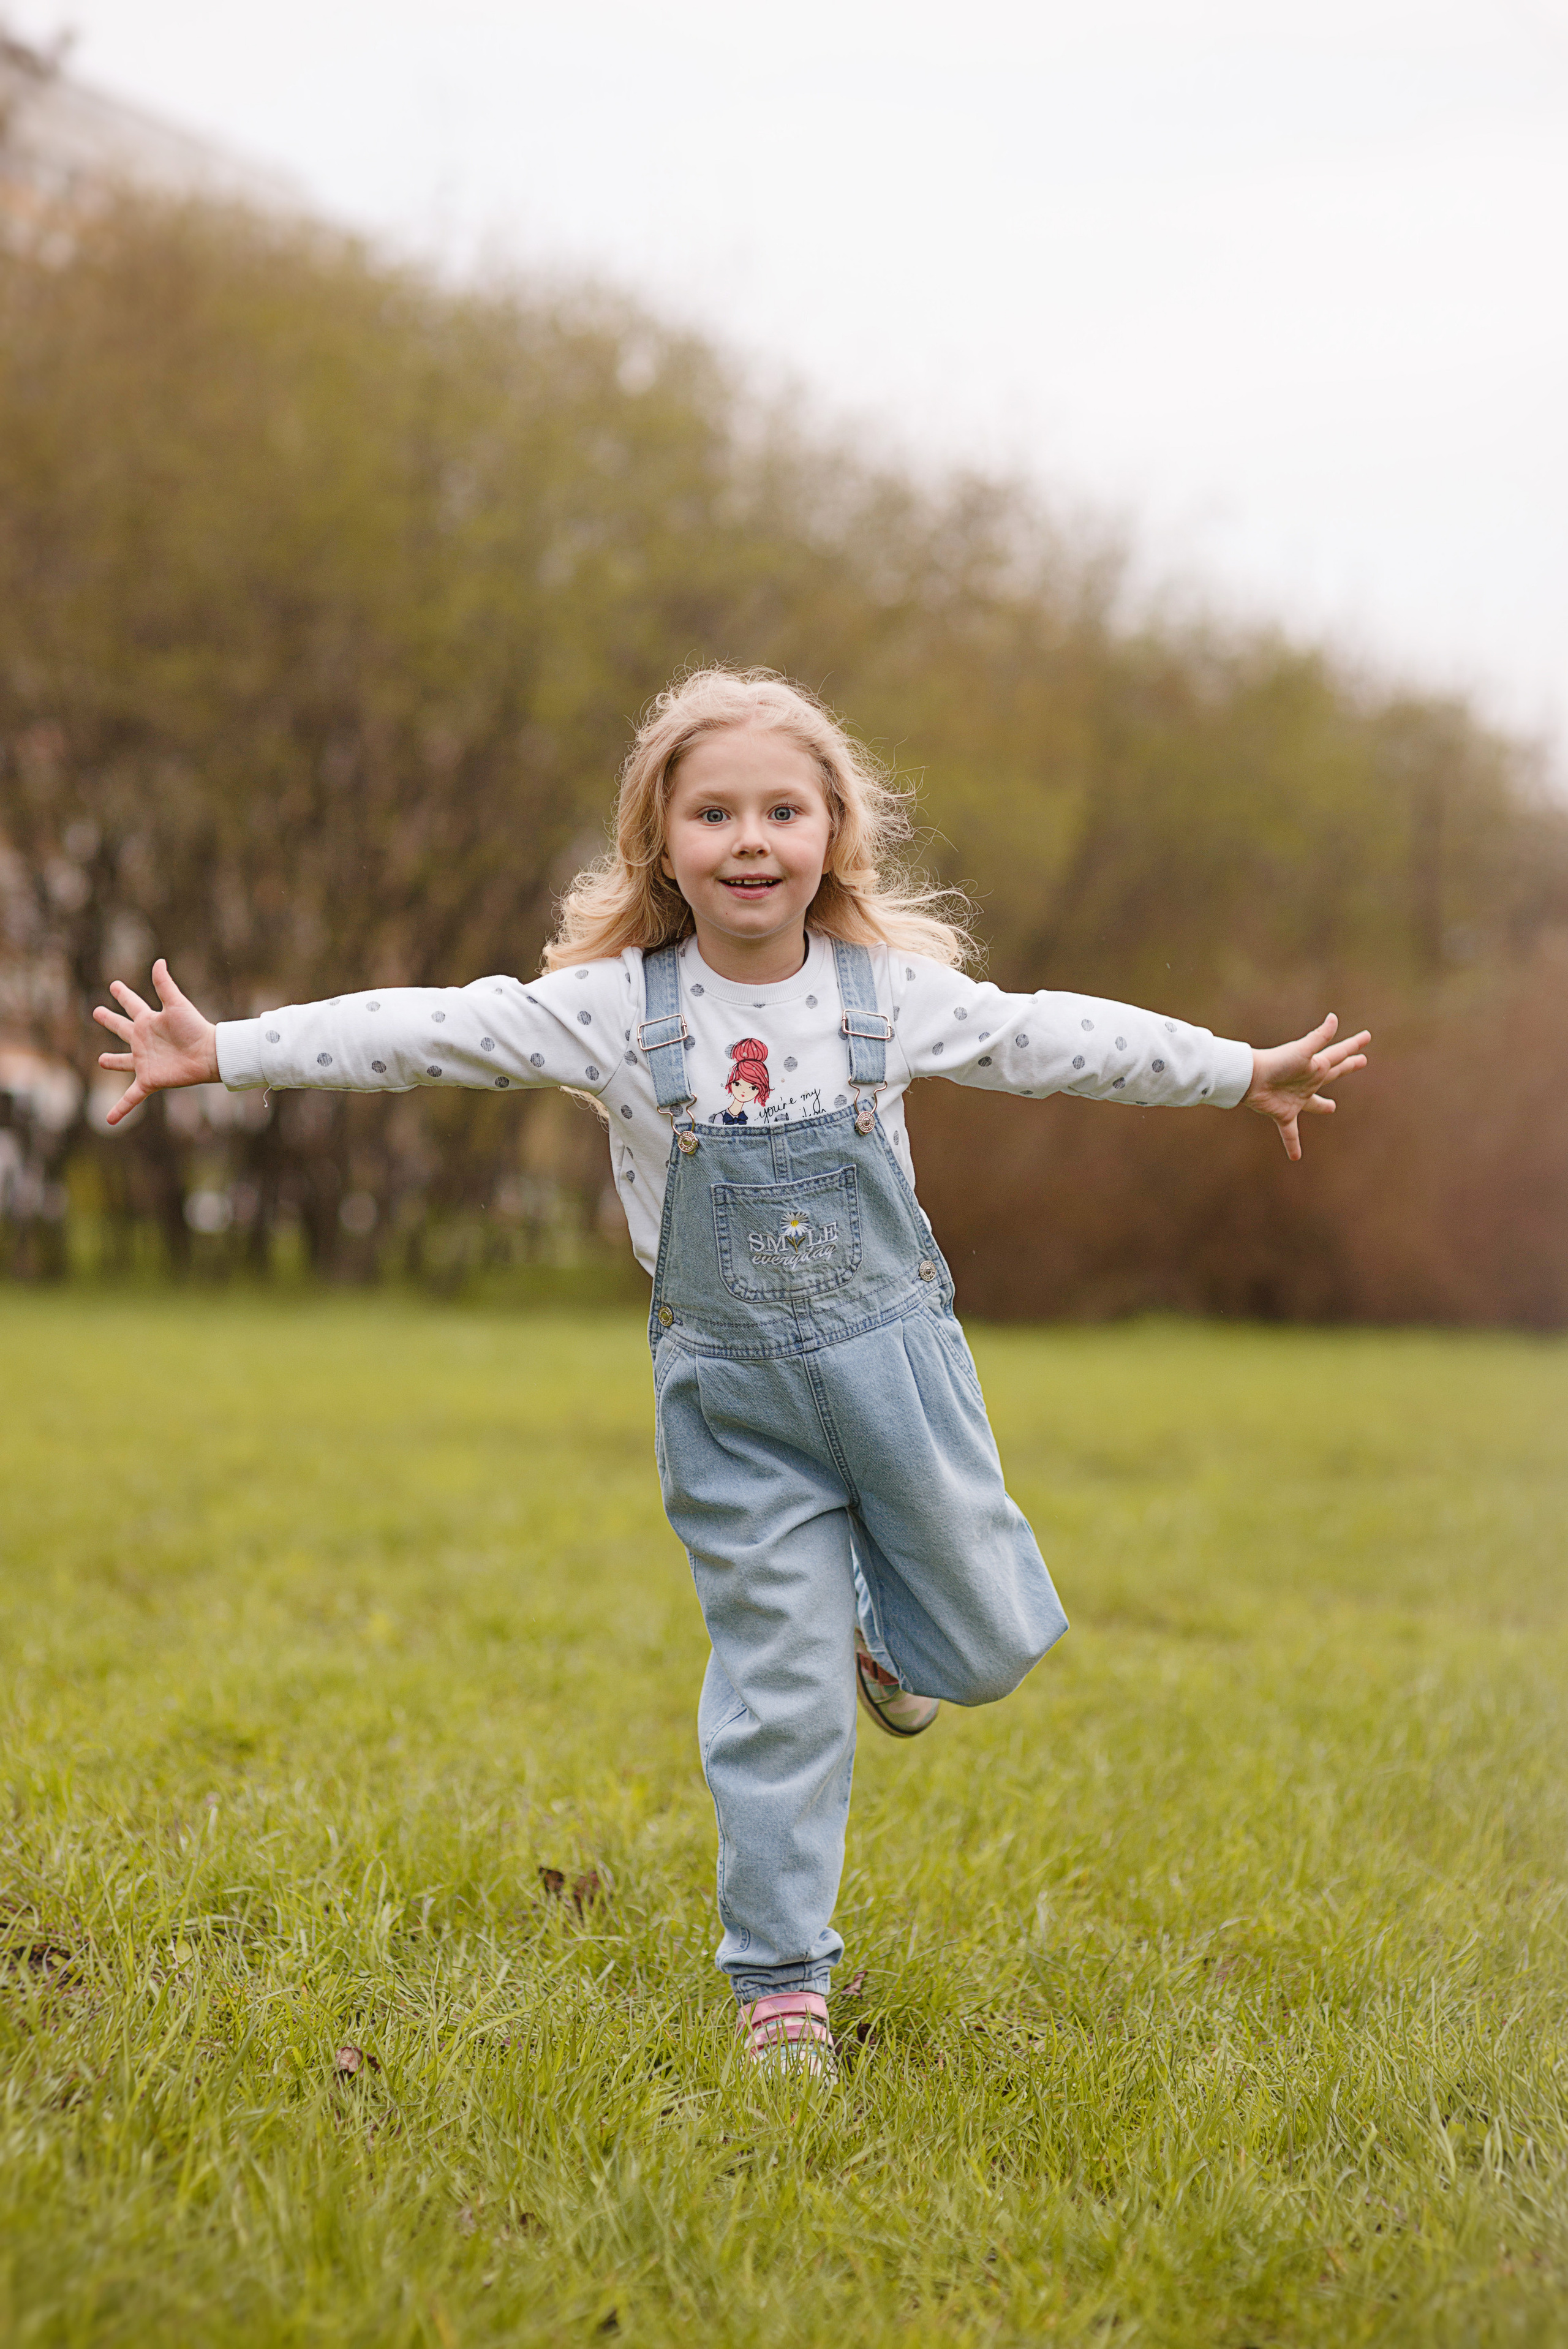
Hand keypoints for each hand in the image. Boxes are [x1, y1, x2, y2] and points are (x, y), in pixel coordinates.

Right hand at [93, 958, 218, 1125]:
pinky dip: (120, 1109)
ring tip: (101, 1060)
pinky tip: (109, 1121)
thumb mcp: (177, 1004)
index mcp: (149, 1021)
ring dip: (113, 1061)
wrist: (210, 1054)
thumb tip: (159, 960)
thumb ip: (165, 985)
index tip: (115, 984)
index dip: (123, 994)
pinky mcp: (149, 1080)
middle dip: (111, 1020)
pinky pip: (131, 1096)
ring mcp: (144, 1061)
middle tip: (97, 1011)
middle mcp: (144, 1040)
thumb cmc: (195, 1027)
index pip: (132, 1004)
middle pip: (122, 1028)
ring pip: (123, 1061)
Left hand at [1244, 1013, 1369, 1161]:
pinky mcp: (1283, 1114)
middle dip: (1347, 1065)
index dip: (1353, 1046)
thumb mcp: (1302, 1051)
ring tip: (1331, 1107)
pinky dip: (1292, 1144)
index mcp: (1315, 1066)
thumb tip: (1334, 1018)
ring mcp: (1296, 1097)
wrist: (1250, 1078)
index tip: (1366, 1037)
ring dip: (1322, 1105)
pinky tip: (1295, 1158)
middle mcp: (1308, 1080)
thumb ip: (1319, 1037)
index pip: (1339, 1054)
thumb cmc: (1276, 1063)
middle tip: (1361, 1061)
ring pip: (1314, 1102)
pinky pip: (1290, 1132)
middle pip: (1332, 1072)